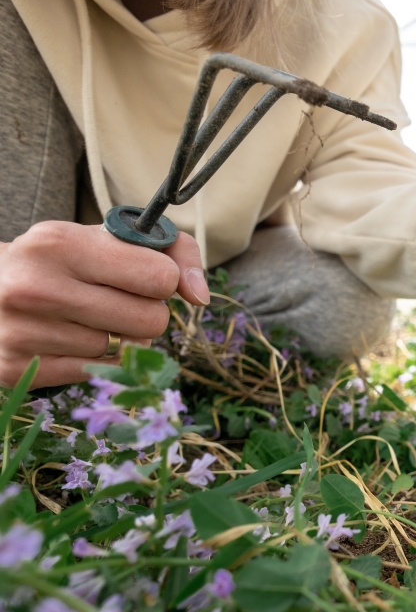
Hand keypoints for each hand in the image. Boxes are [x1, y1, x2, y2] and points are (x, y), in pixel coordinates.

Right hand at [0, 222, 208, 387]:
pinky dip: (97, 359)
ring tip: (83, 316)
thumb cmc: (58, 261)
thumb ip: (170, 252)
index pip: (160, 277)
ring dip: (118, 336)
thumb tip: (202, 297)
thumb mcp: (104, 238)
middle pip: (152, 321)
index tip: (141, 276)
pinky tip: (70, 338)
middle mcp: (37, 288)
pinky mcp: (17, 369)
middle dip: (147, 312)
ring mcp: (24, 332)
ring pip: (126, 349)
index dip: (162, 279)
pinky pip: (99, 372)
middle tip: (117, 300)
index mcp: (59, 244)